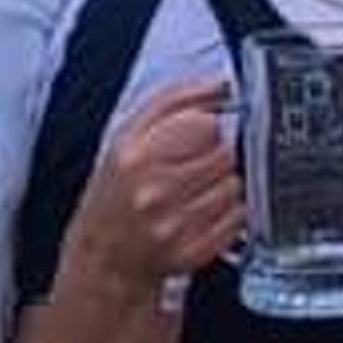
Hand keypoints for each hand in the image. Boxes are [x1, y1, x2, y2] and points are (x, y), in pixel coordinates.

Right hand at [67, 78, 243, 293]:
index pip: (204, 126)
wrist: (103, 257)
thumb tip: (221, 85)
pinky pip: (238, 219)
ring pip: (235, 186)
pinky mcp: (193, 251)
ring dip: (225, 185)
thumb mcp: (128, 137)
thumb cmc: (116, 193)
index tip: (199, 134)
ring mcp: (175, 225)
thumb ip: (174, 102)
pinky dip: (230, 213)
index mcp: (135, 156)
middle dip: (218, 156)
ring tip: (199, 192)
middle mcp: (154, 192)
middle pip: (225, 156)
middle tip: (198, 167)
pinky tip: (205, 213)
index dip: (207, 127)